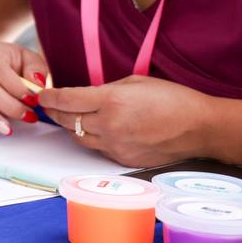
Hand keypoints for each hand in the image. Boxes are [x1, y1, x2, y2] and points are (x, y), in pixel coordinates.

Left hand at [39, 75, 212, 166]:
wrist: (200, 127)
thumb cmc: (172, 99)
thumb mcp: (134, 82)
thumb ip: (105, 89)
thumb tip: (86, 95)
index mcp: (110, 102)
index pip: (67, 100)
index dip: (50, 97)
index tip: (42, 95)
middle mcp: (109, 126)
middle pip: (68, 121)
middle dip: (56, 112)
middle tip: (51, 105)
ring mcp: (116, 146)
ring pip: (79, 138)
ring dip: (72, 127)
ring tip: (73, 117)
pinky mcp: (124, 160)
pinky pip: (98, 149)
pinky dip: (93, 139)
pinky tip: (98, 130)